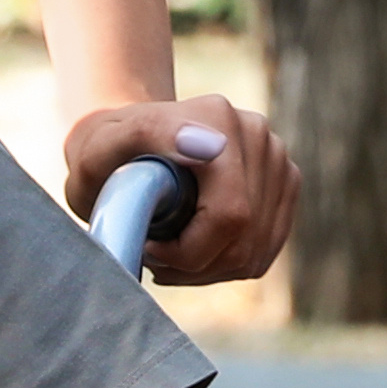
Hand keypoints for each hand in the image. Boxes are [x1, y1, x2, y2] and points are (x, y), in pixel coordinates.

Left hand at [62, 96, 294, 284]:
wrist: (126, 143)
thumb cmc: (104, 153)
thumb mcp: (100, 145)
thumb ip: (146, 135)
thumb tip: (214, 147)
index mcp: (220, 119)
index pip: (229, 215)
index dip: (187, 250)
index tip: (147, 247)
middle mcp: (258, 134)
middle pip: (245, 241)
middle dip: (194, 265)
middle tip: (154, 253)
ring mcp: (278, 158)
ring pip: (254, 252)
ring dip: (207, 268)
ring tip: (169, 249)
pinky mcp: (285, 184)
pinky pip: (263, 252)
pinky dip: (225, 264)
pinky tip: (194, 247)